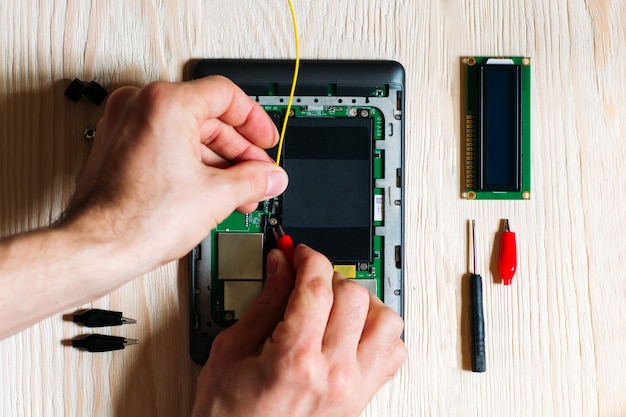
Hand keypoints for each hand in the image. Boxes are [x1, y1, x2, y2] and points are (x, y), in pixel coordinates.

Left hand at [62, 77, 287, 270]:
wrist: (98, 248)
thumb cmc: (139, 219)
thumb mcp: (217, 195)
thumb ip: (254, 180)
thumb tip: (271, 177)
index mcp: (165, 103)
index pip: (225, 95)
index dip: (255, 121)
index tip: (266, 140)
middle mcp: (140, 105)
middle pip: (206, 117)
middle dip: (239, 151)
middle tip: (259, 174)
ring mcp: (125, 126)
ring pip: (187, 135)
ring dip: (219, 163)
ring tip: (240, 191)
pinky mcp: (118, 149)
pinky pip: (166, 146)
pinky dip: (192, 165)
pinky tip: (213, 191)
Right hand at [193, 245, 406, 416]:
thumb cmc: (229, 416)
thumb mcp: (232, 350)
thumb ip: (264, 301)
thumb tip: (281, 265)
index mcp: (295, 359)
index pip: (317, 285)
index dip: (307, 257)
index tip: (297, 252)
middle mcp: (333, 373)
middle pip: (353, 294)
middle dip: (328, 276)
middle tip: (306, 278)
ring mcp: (354, 387)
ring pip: (386, 319)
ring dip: (363, 302)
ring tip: (335, 305)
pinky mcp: (362, 397)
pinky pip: (394, 352)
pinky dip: (380, 333)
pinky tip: (353, 332)